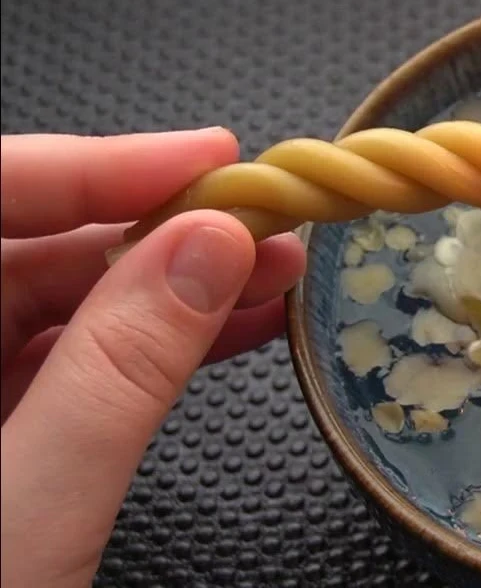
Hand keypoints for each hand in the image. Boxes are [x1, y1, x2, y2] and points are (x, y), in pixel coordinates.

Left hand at [0, 129, 305, 587]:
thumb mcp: (33, 501)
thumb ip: (122, 365)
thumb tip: (209, 247)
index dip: (99, 165)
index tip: (212, 157)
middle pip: (30, 248)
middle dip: (160, 232)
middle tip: (268, 224)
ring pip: (62, 303)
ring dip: (173, 287)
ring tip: (273, 276)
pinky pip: (74, 361)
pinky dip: (156, 345)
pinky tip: (230, 328)